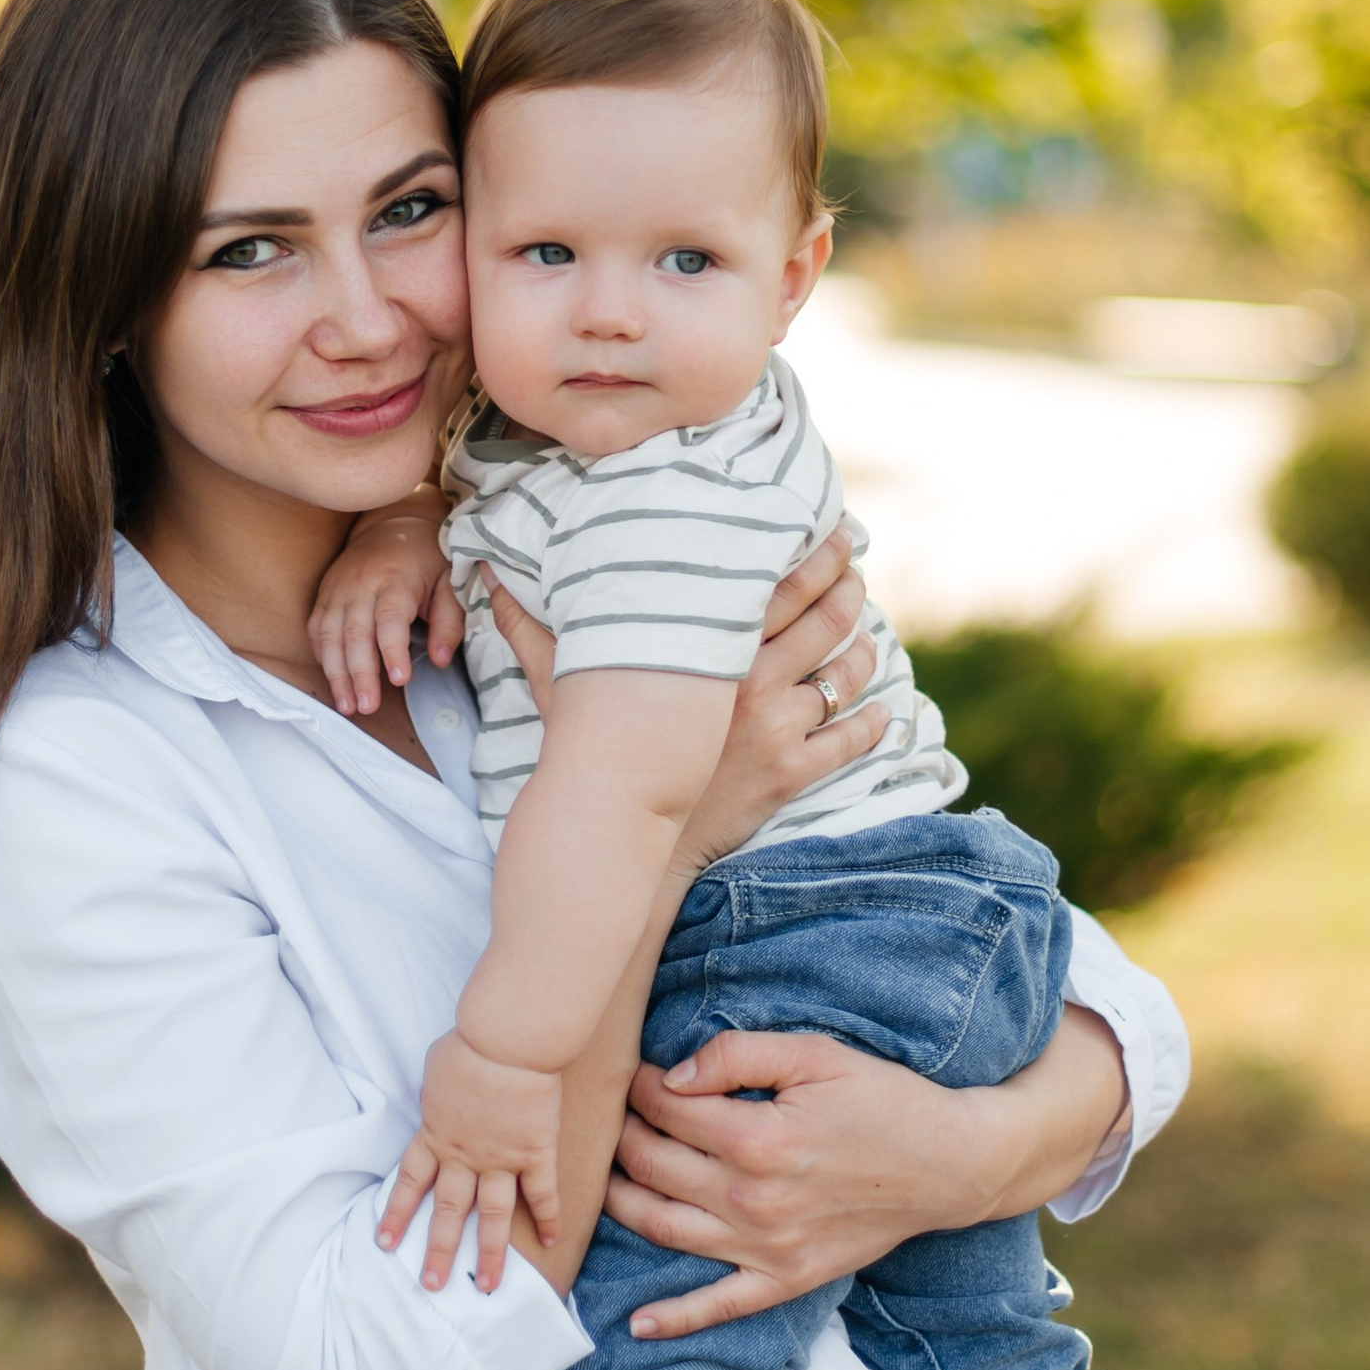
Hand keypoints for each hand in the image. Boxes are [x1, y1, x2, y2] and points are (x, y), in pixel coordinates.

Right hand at [309, 490, 459, 718]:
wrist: (394, 524)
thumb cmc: (427, 557)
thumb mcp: (449, 582)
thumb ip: (448, 621)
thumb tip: (440, 660)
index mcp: (395, 579)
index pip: (389, 619)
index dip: (392, 651)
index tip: (399, 680)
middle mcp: (361, 584)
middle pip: (354, 632)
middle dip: (359, 673)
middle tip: (367, 706)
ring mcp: (338, 589)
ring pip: (329, 634)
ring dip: (336, 673)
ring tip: (347, 705)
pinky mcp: (325, 594)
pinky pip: (315, 629)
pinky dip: (322, 656)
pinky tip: (332, 679)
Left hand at [379, 1026, 564, 1294]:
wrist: (507, 1041)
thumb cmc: (469, 1045)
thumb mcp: (435, 1073)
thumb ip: (435, 1098)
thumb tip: (436, 1100)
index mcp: (435, 1135)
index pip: (410, 1183)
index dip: (397, 1214)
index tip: (385, 1243)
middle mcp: (464, 1157)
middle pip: (448, 1212)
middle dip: (438, 1251)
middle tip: (432, 1284)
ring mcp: (502, 1159)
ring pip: (493, 1216)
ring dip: (490, 1253)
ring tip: (489, 1286)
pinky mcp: (536, 1152)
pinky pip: (543, 1193)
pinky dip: (549, 1218)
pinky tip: (552, 1242)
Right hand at [483, 531, 886, 874]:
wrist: (618, 838)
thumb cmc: (590, 755)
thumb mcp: (563, 685)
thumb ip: (534, 628)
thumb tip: (489, 577)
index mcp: (705, 649)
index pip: (777, 583)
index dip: (814, 553)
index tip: (831, 532)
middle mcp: (749, 681)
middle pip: (823, 619)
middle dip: (847, 587)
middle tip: (855, 568)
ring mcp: (775, 729)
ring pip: (844, 675)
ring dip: (864, 649)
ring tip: (866, 630)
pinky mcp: (789, 774)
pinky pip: (847, 741)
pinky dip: (871, 722)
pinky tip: (880, 708)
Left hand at [602, 1008, 1130, 1337]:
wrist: (952, 1165)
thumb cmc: (886, 1101)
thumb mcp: (816, 1054)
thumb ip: (738, 1055)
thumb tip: (674, 1076)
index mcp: (757, 1139)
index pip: (666, 1111)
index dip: (642, 1087)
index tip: (640, 1074)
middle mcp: (753, 1201)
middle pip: (652, 1167)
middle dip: (623, 1135)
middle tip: (618, 1117)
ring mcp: (766, 1249)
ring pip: (662, 1229)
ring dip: (621, 1202)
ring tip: (609, 1176)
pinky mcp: (785, 1280)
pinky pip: (717, 1307)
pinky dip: (673, 1319)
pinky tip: (635, 1322)